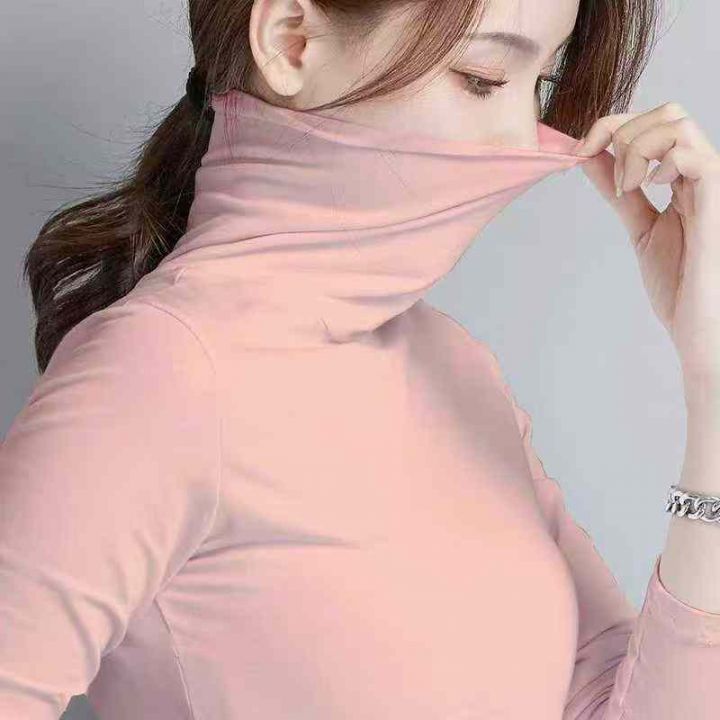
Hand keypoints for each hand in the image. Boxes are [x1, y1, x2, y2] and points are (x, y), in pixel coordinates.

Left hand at [574, 102, 719, 403]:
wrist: (698, 324)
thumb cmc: (679, 282)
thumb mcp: (640, 227)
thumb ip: (619, 192)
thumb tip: (588, 158)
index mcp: (684, 178)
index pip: (654, 121)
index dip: (611, 126)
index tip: (578, 152)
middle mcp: (701, 175)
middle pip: (668, 111)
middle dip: (620, 130)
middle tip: (598, 171)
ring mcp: (711, 187)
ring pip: (679, 125)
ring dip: (636, 149)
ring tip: (626, 187)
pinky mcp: (714, 205)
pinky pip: (696, 158)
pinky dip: (661, 162)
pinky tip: (649, 188)